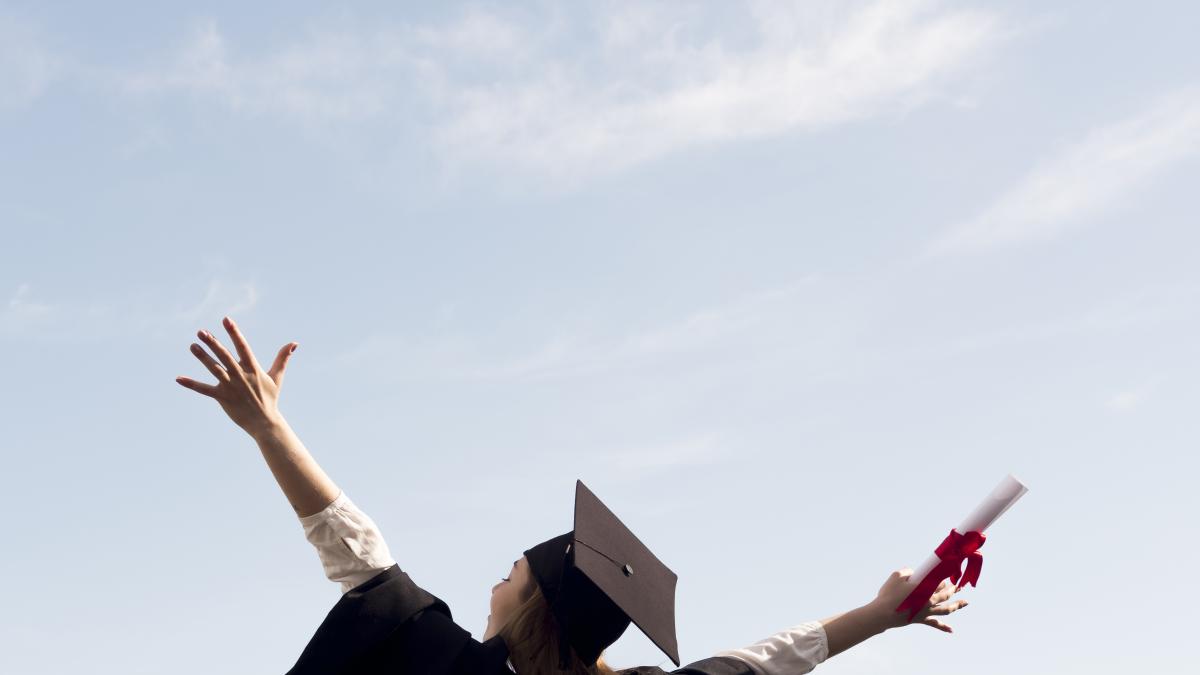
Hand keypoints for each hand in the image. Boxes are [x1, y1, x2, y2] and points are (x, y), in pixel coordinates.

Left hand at [176, 316, 297, 438]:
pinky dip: (192, 384)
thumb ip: (283, 358)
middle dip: (213, 343)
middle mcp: (241, 375)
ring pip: (214, 369)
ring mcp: (231, 387)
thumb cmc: (270, 398)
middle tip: (201, 332)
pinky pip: (204, 390)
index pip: (243, 346)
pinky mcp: (223, 398)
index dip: (234, 332)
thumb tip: (294, 343)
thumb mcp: (277, 377)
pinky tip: (178, 378)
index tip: (226, 320)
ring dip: (203, 357)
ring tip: (192, 346)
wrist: (264, 422)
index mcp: (253, 368)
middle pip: (225, 356)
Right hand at [868, 568, 968, 632]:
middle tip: (960, 587)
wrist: (883, 613)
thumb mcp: (897, 576)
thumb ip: (908, 572)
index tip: (949, 574)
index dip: (944, 578)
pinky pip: (935, 624)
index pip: (939, 582)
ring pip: (946, 609)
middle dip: (954, 589)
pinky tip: (952, 630)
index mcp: (924, 588)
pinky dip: (944, 627)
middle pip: (945, 594)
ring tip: (965, 603)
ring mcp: (926, 611)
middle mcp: (929, 600)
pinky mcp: (921, 619)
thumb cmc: (889, 593)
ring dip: (957, 605)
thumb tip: (914, 575)